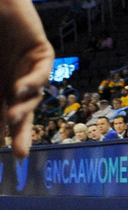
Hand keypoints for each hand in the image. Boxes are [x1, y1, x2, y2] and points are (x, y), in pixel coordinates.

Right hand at [0, 0, 54, 157]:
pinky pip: (40, 72)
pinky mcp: (42, 54)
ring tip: (11, 119)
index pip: (0, 118)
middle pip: (21, 115)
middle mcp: (16, 84)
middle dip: (20, 135)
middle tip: (18, 154)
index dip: (0, 135)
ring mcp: (30, 70)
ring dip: (22, 109)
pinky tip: (19, 90)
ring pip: (31, 96)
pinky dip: (30, 82)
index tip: (1, 155)